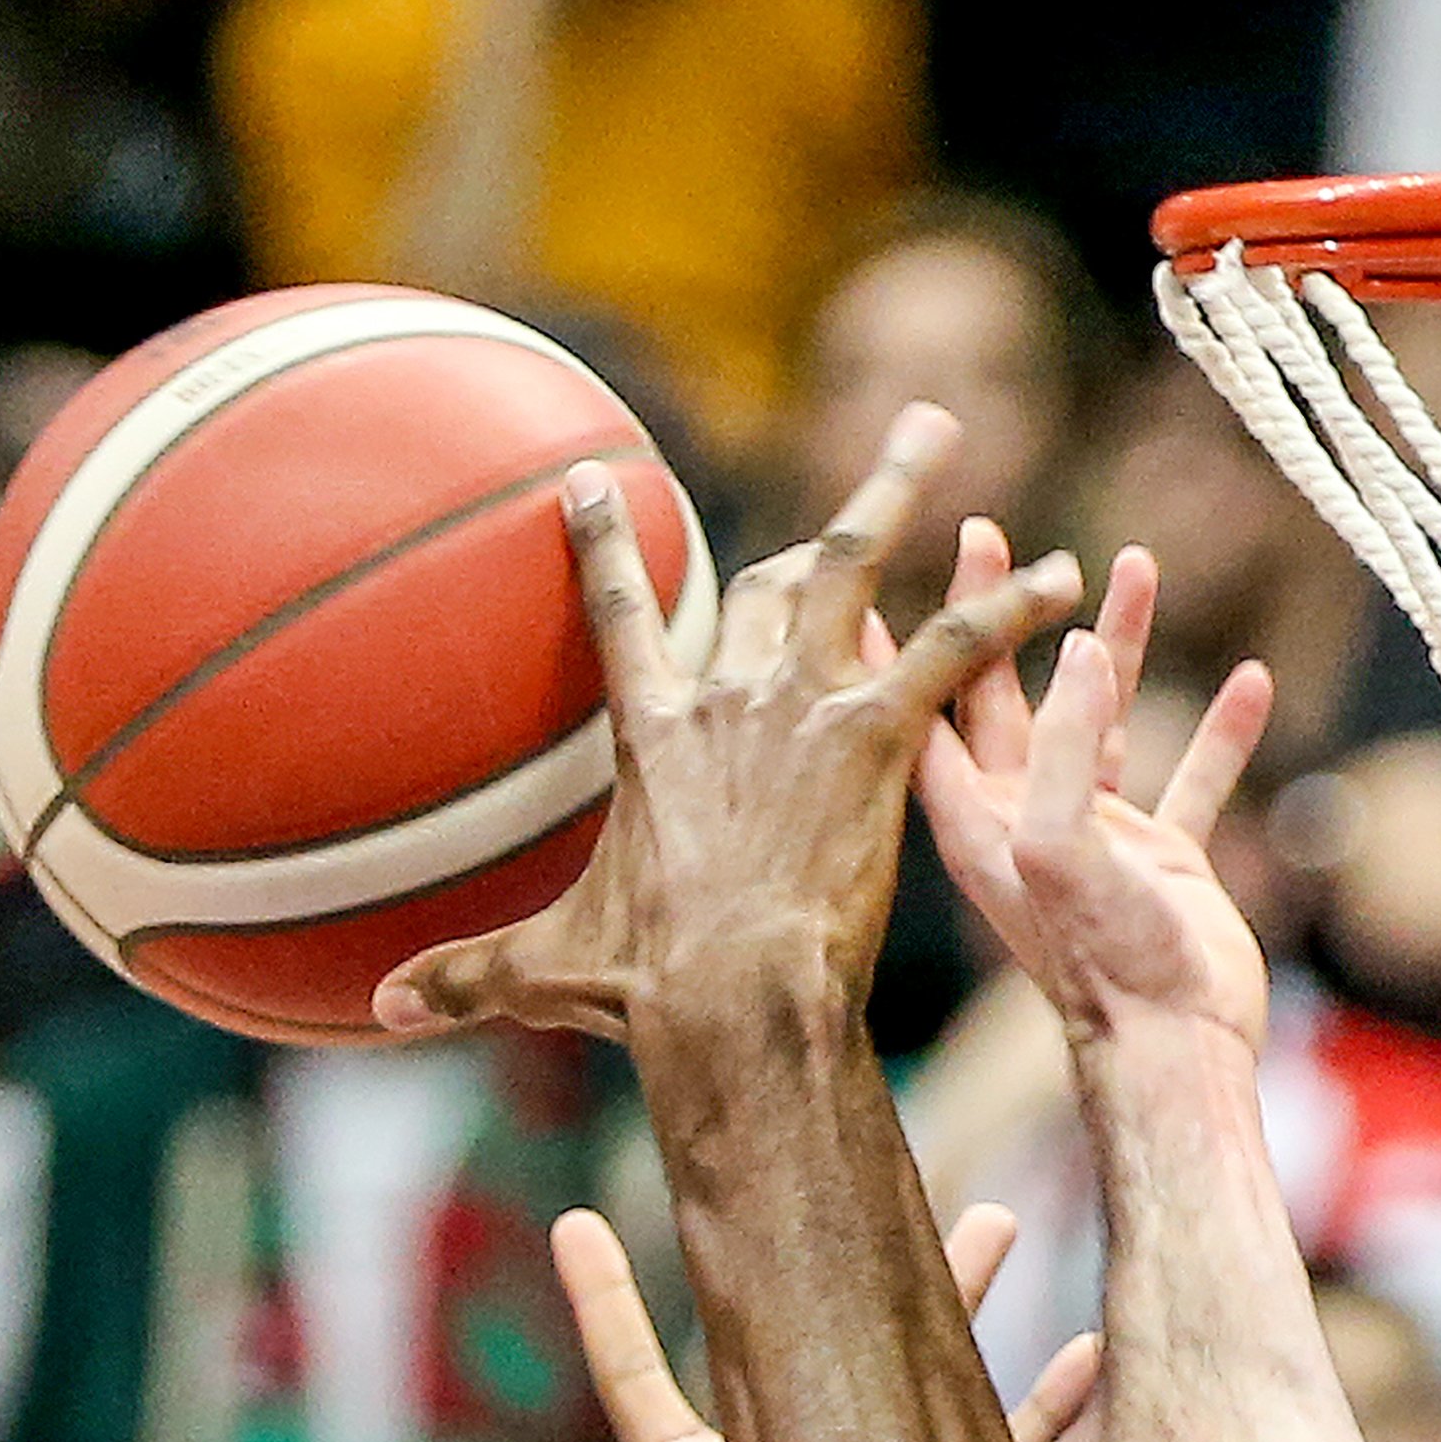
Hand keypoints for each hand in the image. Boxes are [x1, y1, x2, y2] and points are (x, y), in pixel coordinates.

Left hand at [339, 1201, 1100, 1441]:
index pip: (639, 1367)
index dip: (601, 1298)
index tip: (570, 1222)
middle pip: (813, 1336)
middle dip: (840, 1258)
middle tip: (862, 1165)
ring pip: (921, 1373)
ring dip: (961, 1301)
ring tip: (999, 1218)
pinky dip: (1050, 1411)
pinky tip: (1096, 1354)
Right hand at [376, 406, 1080, 1038]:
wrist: (727, 996)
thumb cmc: (641, 990)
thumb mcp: (542, 973)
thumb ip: (464, 977)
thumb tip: (374, 1014)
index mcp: (652, 737)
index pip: (620, 617)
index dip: (600, 546)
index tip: (588, 481)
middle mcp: (726, 695)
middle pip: (775, 572)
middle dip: (830, 511)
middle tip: (881, 456)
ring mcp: (800, 701)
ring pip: (856, 563)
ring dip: (901, 489)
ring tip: (941, 426)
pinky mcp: (872, 730)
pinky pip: (952, 646)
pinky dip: (1011, 608)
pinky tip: (1066, 577)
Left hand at [904, 533, 1275, 1053]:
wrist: (1173, 1052)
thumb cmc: (1103, 964)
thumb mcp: (1066, 847)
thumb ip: (1068, 748)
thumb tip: (1081, 650)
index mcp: (977, 815)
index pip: (923, 708)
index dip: (905, 638)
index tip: (877, 567)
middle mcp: (1025, 815)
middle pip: (1002, 691)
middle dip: (1000, 612)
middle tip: (990, 533)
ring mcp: (1095, 834)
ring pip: (1103, 713)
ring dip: (1118, 641)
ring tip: (1133, 562)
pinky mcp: (1161, 856)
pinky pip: (1190, 772)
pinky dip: (1217, 726)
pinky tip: (1248, 679)